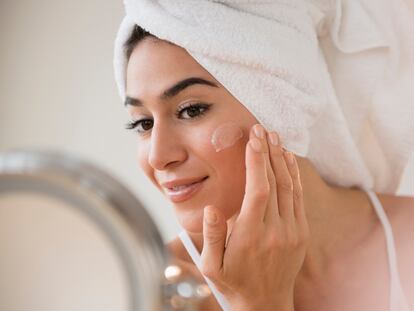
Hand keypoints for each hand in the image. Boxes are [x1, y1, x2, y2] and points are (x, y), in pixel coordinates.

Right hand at [200, 124, 308, 310]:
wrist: (265, 304)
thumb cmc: (234, 282)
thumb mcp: (212, 266)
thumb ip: (211, 237)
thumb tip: (212, 209)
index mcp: (251, 235)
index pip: (258, 190)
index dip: (256, 161)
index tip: (253, 139)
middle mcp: (276, 230)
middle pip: (276, 183)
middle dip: (268, 152)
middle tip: (262, 129)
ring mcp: (293, 231)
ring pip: (290, 187)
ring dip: (282, 160)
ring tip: (275, 137)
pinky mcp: (301, 233)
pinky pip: (298, 198)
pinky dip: (294, 176)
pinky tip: (288, 161)